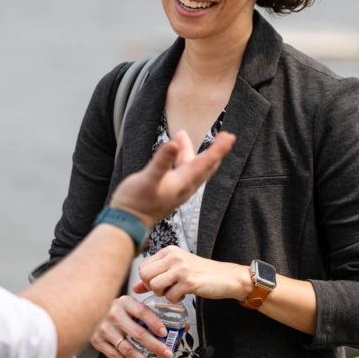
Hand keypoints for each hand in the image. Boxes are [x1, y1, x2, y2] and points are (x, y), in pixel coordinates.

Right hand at [90, 296, 172, 357]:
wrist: (90, 311)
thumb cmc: (119, 310)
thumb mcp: (133, 306)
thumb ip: (155, 315)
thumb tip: (184, 327)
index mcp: (125, 302)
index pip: (143, 312)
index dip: (155, 323)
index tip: (165, 334)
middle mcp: (113, 314)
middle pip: (138, 333)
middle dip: (155, 346)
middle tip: (167, 354)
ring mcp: (104, 328)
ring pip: (127, 348)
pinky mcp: (97, 341)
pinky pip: (114, 356)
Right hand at [110, 130, 234, 228]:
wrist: (127, 223)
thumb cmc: (136, 202)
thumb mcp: (147, 179)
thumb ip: (161, 162)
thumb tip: (173, 144)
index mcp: (183, 182)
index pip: (206, 162)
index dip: (219, 149)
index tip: (230, 137)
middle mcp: (185, 187)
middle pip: (206, 166)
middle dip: (216, 150)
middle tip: (227, 135)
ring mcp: (178, 190)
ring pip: (193, 168)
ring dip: (194, 152)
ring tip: (182, 134)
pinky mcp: (169, 191)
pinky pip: (182, 172)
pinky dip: (181, 158)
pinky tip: (172, 153)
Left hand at [133, 246, 252, 303]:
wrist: (226, 277)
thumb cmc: (200, 273)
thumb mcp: (175, 270)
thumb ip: (155, 277)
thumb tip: (134, 288)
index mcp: (169, 251)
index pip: (143, 267)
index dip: (148, 281)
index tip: (161, 283)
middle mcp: (173, 256)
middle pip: (145, 276)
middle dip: (153, 288)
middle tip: (166, 289)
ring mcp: (181, 268)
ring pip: (155, 286)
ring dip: (163, 294)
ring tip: (175, 291)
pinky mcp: (189, 281)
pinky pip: (170, 296)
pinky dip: (175, 299)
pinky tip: (185, 294)